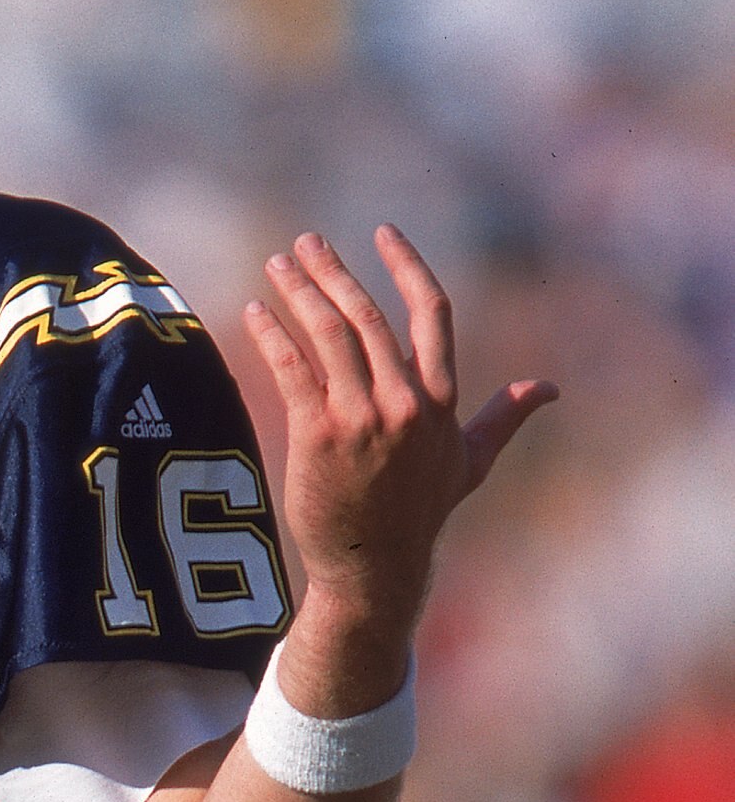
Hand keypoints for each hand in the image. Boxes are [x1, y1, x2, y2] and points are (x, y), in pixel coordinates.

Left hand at [243, 226, 554, 684]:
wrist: (374, 569)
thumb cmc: (420, 514)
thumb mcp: (468, 464)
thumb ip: (502, 418)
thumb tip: (547, 389)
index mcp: (440, 401)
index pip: (430, 313)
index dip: (406, 266)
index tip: (382, 232)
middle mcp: (404, 404)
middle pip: (368, 317)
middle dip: (334, 272)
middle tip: (306, 242)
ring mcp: (361, 419)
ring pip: (329, 336)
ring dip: (299, 293)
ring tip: (277, 265)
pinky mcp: (318, 436)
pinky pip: (291, 370)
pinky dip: (271, 335)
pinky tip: (255, 311)